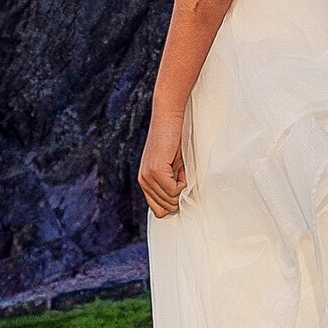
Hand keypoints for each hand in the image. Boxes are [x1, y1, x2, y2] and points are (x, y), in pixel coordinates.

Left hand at [138, 102, 189, 220]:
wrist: (168, 117)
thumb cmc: (174, 139)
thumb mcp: (172, 167)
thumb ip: (170, 184)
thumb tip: (178, 204)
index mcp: (145, 182)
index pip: (158, 210)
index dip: (174, 203)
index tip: (182, 187)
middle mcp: (143, 181)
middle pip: (166, 208)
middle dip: (180, 196)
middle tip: (183, 174)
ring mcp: (148, 177)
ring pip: (171, 200)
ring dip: (182, 187)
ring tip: (182, 168)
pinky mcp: (155, 171)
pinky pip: (173, 190)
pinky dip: (184, 182)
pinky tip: (182, 167)